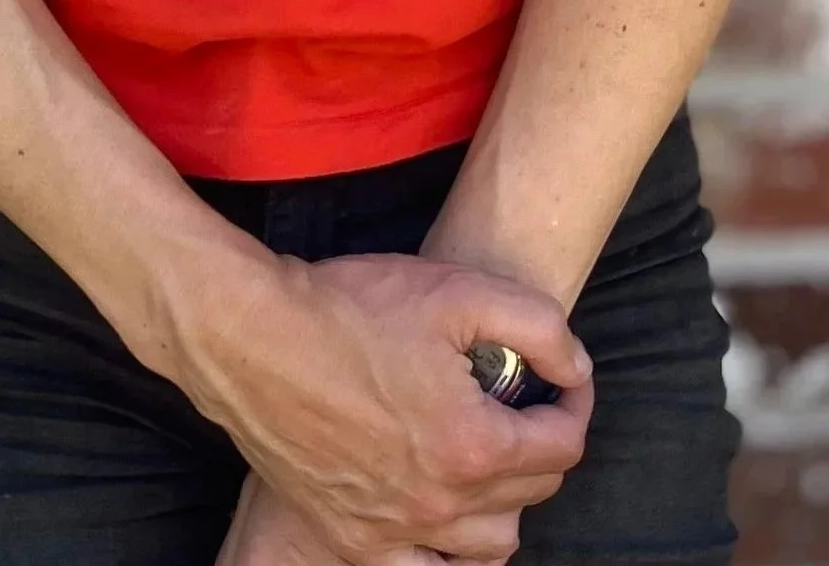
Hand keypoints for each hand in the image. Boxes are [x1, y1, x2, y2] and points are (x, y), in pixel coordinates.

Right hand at [181, 250, 593, 564]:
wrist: (253, 338)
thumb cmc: (348, 309)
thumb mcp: (456, 289)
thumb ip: (537, 326)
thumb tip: (575, 367)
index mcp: (474, 446)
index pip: (563, 445)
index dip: (573, 403)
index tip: (563, 380)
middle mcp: (441, 504)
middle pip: (531, 493)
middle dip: (539, 445)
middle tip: (519, 403)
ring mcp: (395, 530)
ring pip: (488, 545)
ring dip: (504, 504)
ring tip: (488, 458)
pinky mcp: (352, 540)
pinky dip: (446, 555)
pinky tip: (442, 520)